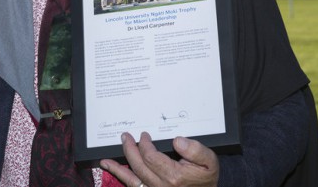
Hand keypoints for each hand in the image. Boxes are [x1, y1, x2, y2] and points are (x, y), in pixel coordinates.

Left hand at [100, 132, 218, 186]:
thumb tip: (177, 140)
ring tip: (107, 157)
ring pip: (132, 178)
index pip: (150, 156)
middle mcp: (161, 185)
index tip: (144, 136)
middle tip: (125, 137)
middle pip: (138, 165)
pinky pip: (133, 185)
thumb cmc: (206, 177)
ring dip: (118, 166)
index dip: (144, 144)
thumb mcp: (209, 161)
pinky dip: (120, 176)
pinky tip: (109, 167)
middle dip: (129, 149)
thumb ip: (196, 149)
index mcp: (174, 176)